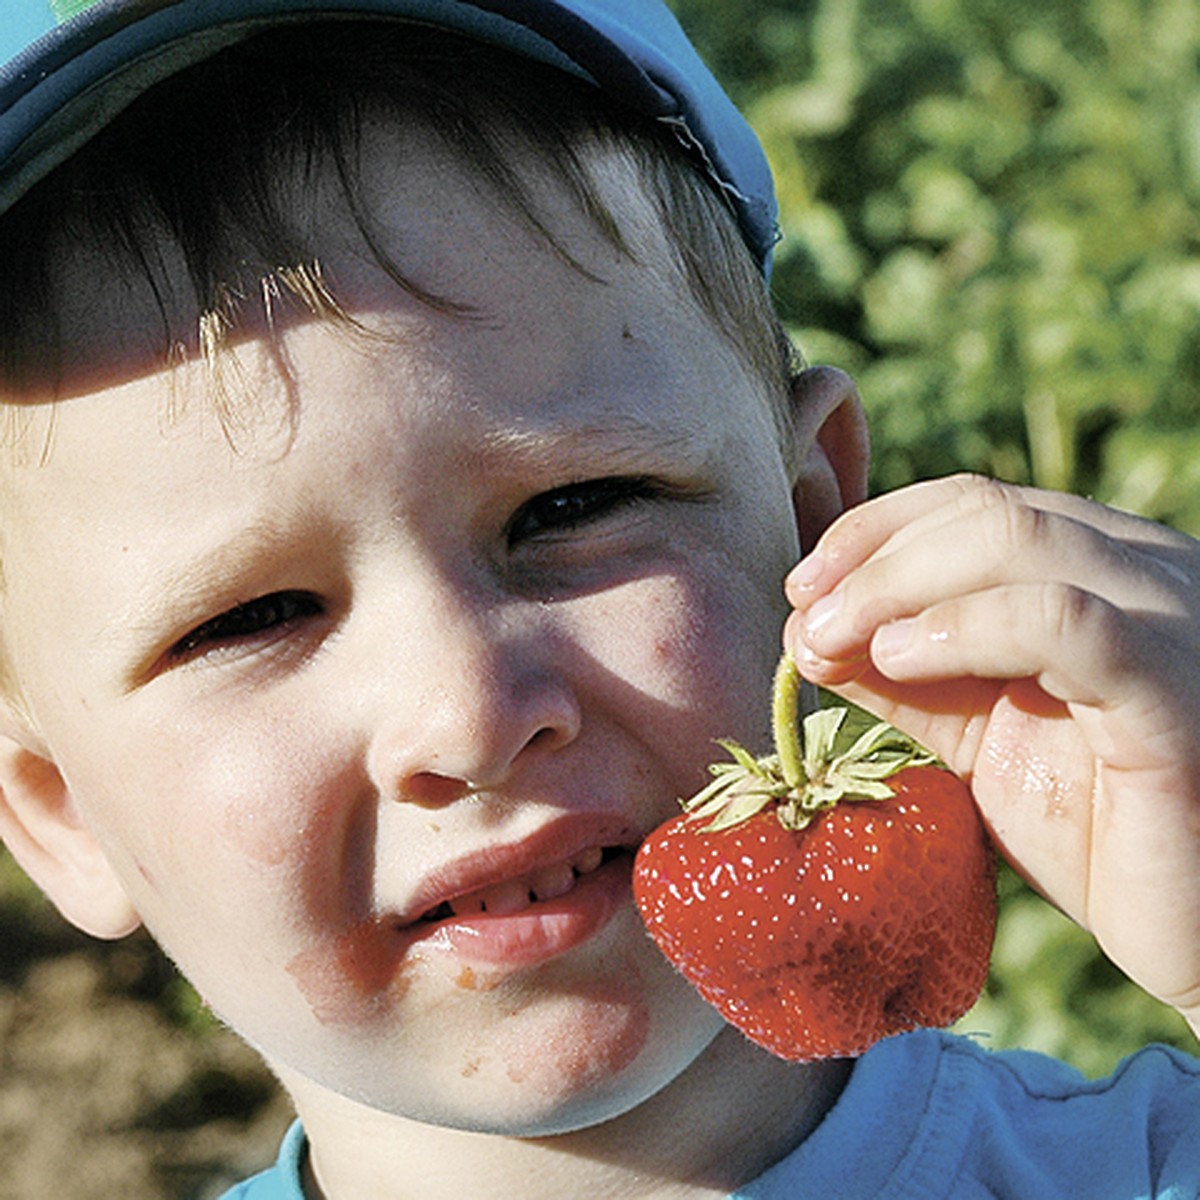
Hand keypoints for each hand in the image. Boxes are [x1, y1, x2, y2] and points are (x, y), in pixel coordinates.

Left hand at [785, 473, 1199, 1035]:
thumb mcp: (973, 735)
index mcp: (1098, 571)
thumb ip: (901, 678)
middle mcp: (1143, 573)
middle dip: (871, 558)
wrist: (1188, 924)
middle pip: (985, 512)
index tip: (802, 584)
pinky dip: (964, 626)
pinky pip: (1066, 622)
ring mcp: (1166, 621)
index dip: (874, 531)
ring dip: (895, 583)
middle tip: (805, 613)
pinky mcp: (1172, 689)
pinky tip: (899, 657)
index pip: (973, 503)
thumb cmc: (1090, 828)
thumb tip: (806, 629)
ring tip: (832, 637)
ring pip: (1017, 540)